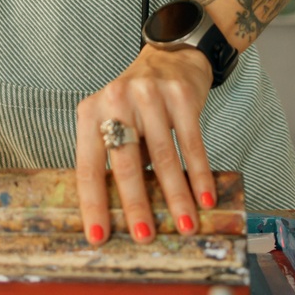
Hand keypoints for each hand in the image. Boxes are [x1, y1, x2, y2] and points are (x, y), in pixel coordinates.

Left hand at [75, 45, 215, 243]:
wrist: (170, 57)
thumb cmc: (137, 103)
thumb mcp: (114, 122)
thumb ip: (116, 158)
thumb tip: (124, 215)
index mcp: (90, 112)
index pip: (88, 166)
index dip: (93, 205)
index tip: (98, 238)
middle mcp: (116, 100)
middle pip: (125, 163)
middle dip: (136, 205)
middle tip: (144, 237)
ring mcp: (149, 95)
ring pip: (163, 157)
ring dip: (176, 197)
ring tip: (186, 226)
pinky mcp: (180, 95)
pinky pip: (191, 144)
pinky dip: (199, 175)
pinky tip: (206, 199)